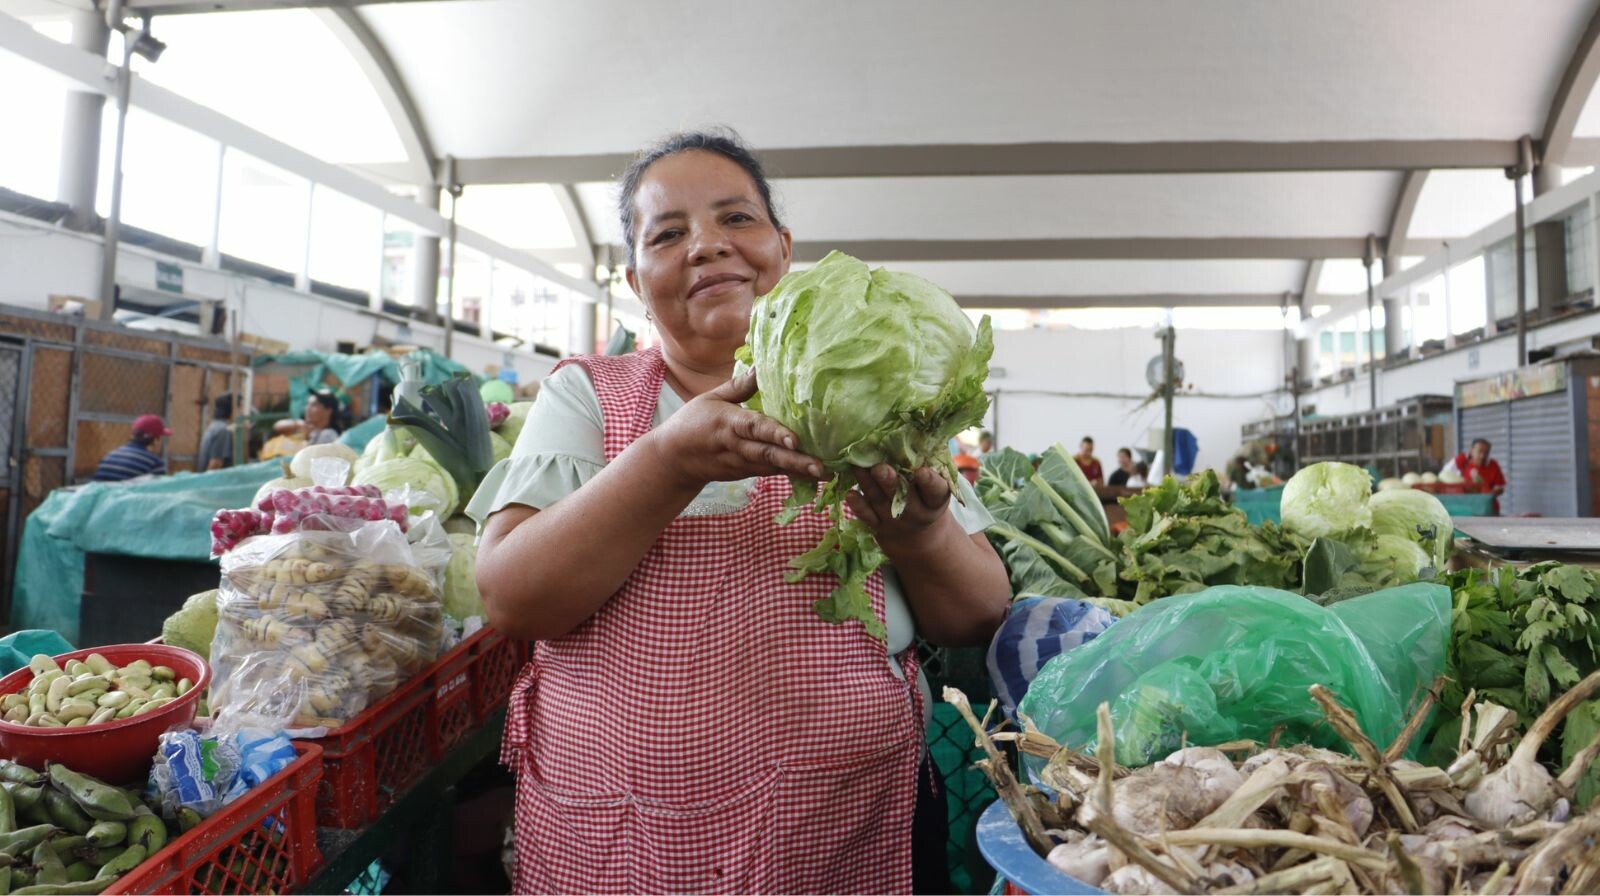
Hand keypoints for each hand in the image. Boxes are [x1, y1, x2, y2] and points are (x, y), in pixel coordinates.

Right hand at [649, 370, 823, 488]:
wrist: (673, 460)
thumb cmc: (692, 422)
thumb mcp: (711, 398)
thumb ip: (739, 386)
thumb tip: (761, 367)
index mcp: (726, 423)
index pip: (754, 427)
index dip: (775, 434)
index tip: (795, 440)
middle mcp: (735, 446)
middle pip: (767, 454)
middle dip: (794, 460)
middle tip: (819, 465)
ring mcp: (740, 464)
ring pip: (772, 467)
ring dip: (797, 470)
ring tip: (823, 471)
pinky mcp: (744, 474)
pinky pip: (770, 473)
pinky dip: (790, 474)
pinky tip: (812, 474)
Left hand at [846, 464, 950, 547]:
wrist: (915, 529)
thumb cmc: (925, 492)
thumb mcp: (934, 482)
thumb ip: (927, 461)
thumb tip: (918, 428)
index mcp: (935, 500)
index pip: (935, 491)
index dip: (930, 482)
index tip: (922, 471)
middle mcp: (917, 512)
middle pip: (904, 498)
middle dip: (891, 482)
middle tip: (880, 468)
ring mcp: (895, 520)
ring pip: (880, 501)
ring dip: (868, 483)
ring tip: (857, 465)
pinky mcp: (877, 524)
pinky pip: (867, 516)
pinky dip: (858, 506)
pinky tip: (850, 494)